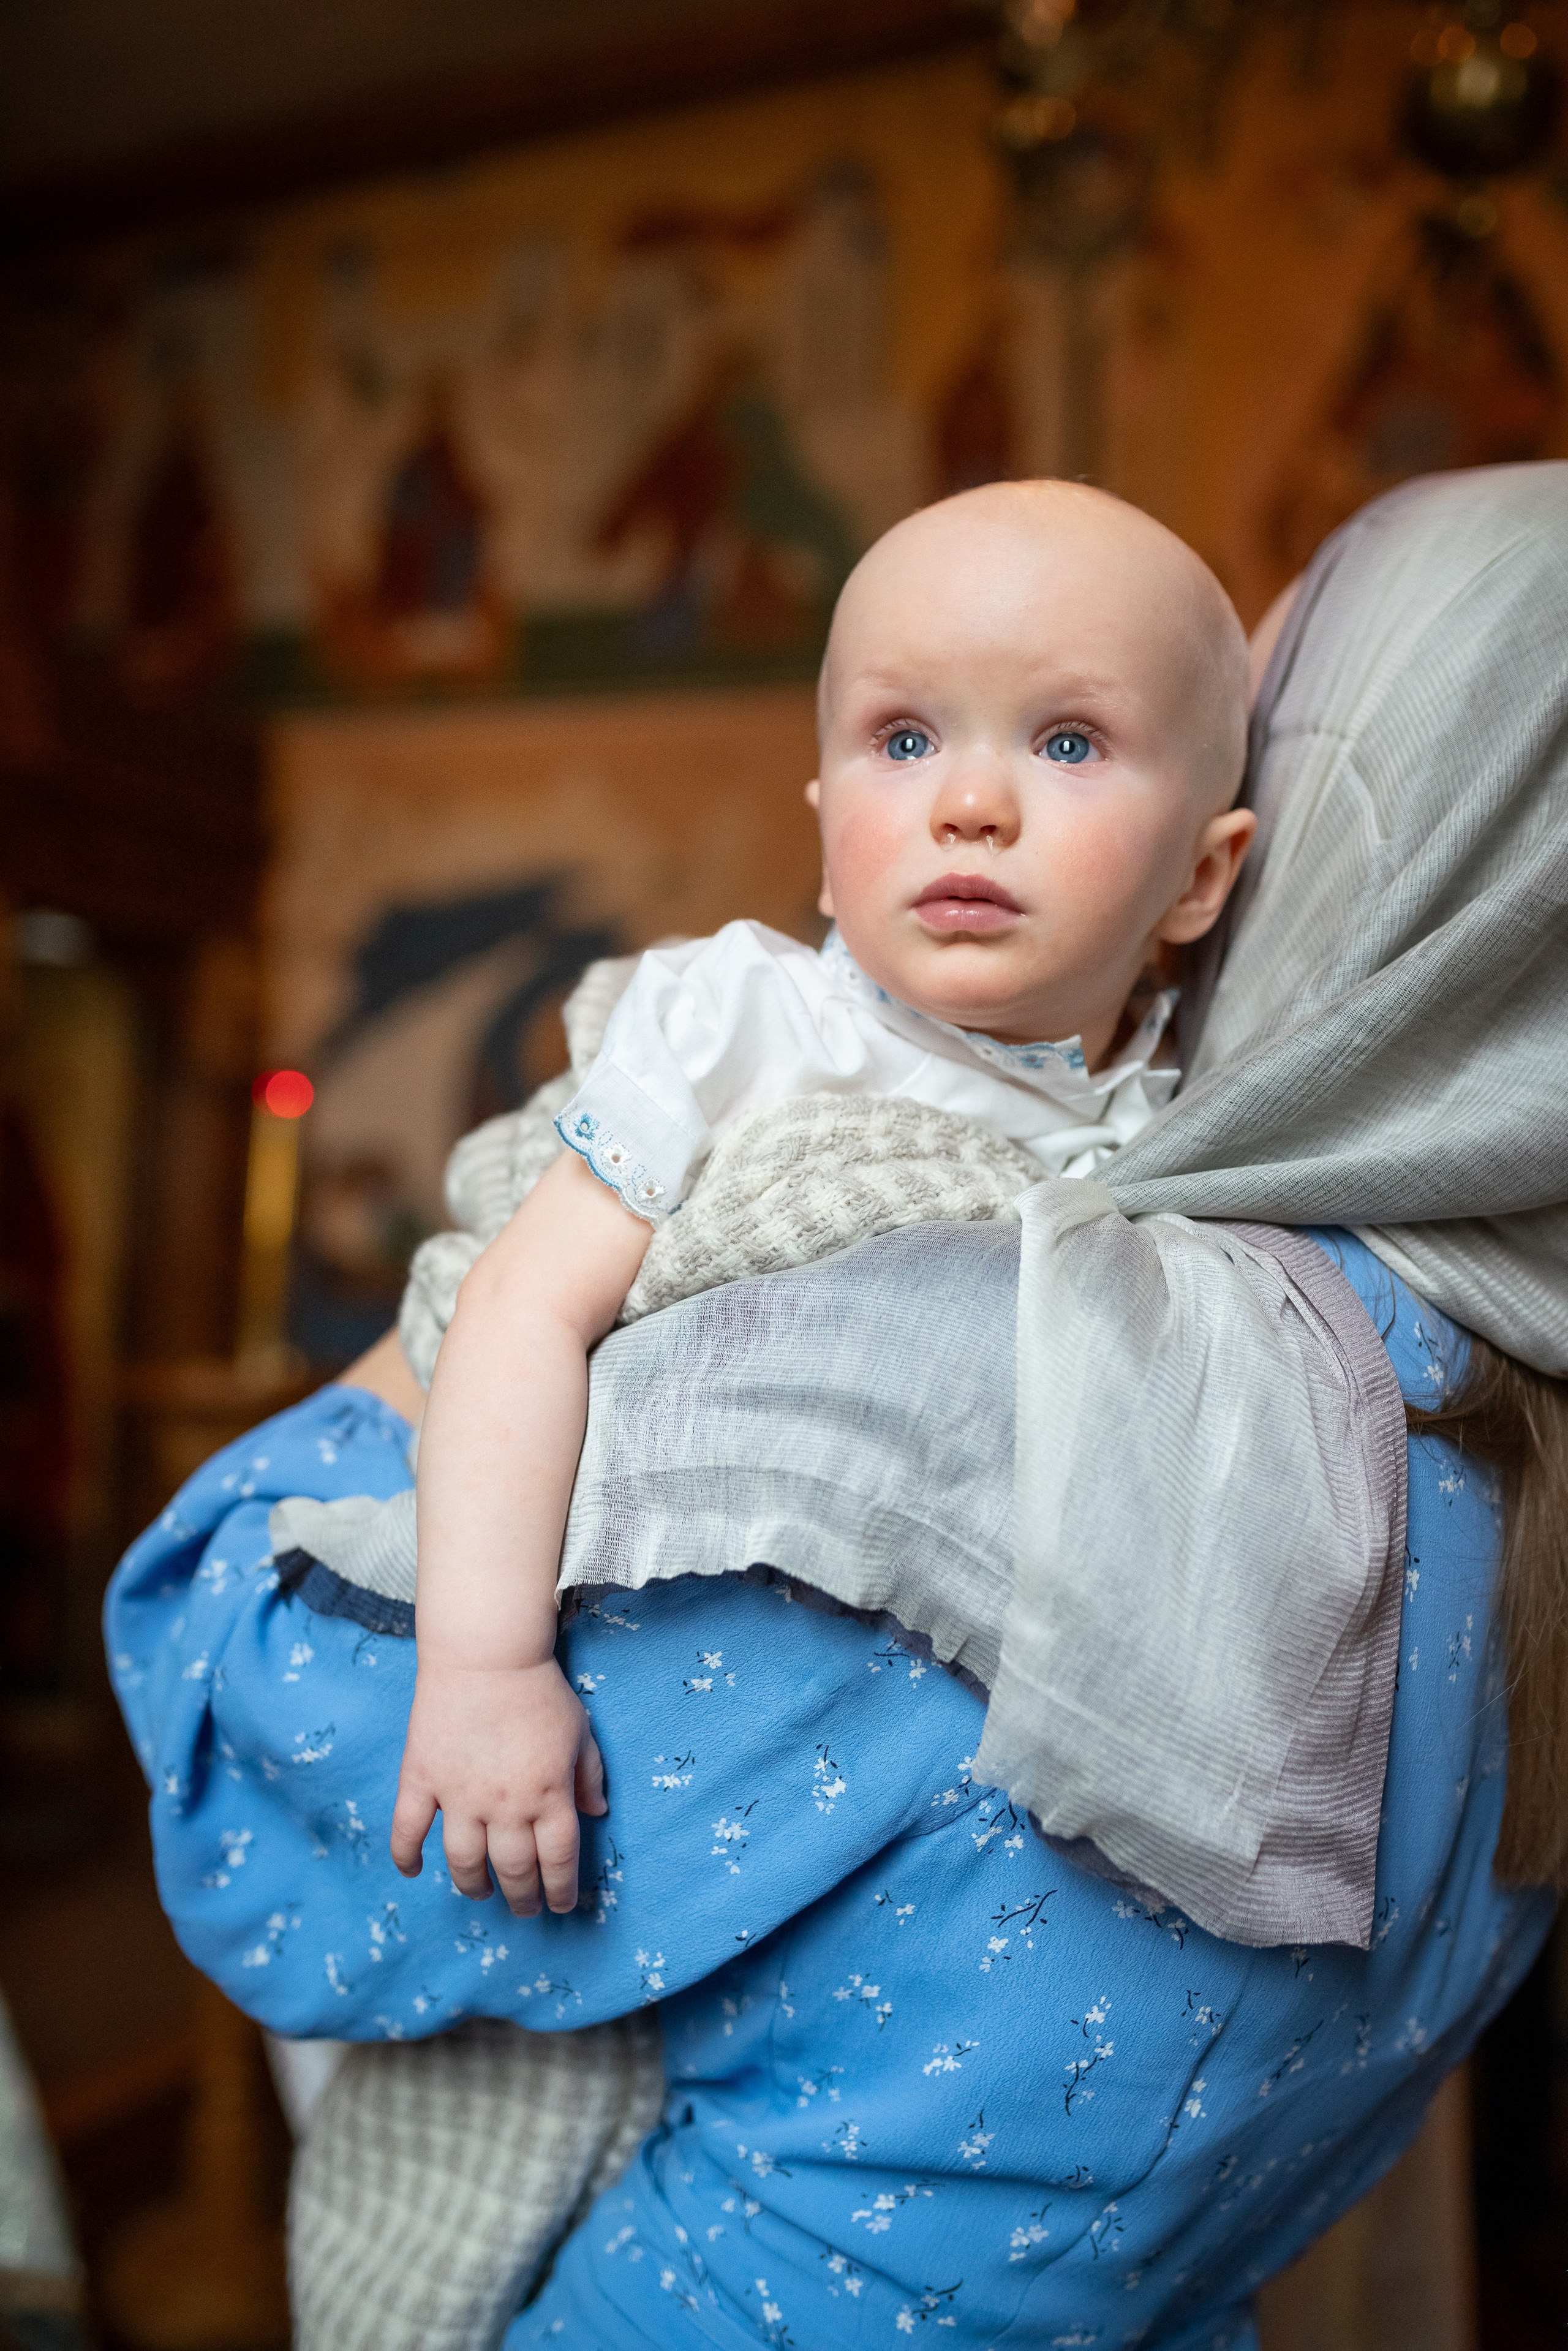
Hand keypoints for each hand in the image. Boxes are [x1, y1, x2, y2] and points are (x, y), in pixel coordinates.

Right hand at [389, 1655, 606, 1914]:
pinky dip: (406, 1857)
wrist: (486, 1653)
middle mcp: (506, 1805)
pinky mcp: (422, 1780)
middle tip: (524, 1909)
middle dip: (522, 1898)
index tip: (561, 1905)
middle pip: (515, 1870)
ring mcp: (460, 1796)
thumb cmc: (539, 1690)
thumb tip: (597, 1813)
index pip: (559, 1861)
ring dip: (474, 1886)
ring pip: (464, 1863)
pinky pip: (408, 1831)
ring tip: (482, 1892)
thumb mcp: (580, 1731)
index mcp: (549, 1795)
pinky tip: (413, 1871)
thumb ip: (590, 1776)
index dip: (561, 1890)